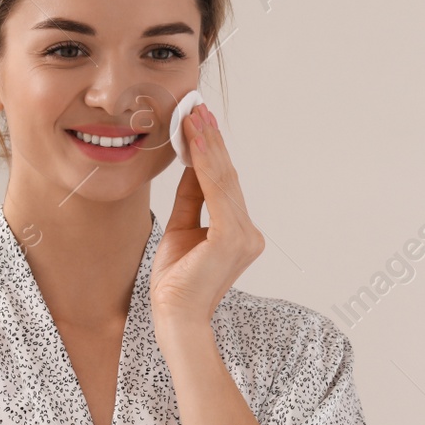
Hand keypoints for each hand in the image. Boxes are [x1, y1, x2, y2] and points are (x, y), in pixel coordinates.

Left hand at [149, 104, 264, 328]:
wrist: (175, 317)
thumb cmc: (176, 282)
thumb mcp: (182, 229)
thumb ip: (191, 199)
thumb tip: (192, 166)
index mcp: (239, 234)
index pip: (224, 185)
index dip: (211, 152)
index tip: (200, 122)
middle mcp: (249, 233)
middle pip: (226, 178)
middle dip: (210, 141)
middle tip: (197, 107)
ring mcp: (244, 236)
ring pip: (222, 179)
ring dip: (206, 144)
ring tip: (194, 115)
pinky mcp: (231, 238)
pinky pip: (216, 191)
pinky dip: (204, 163)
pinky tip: (194, 141)